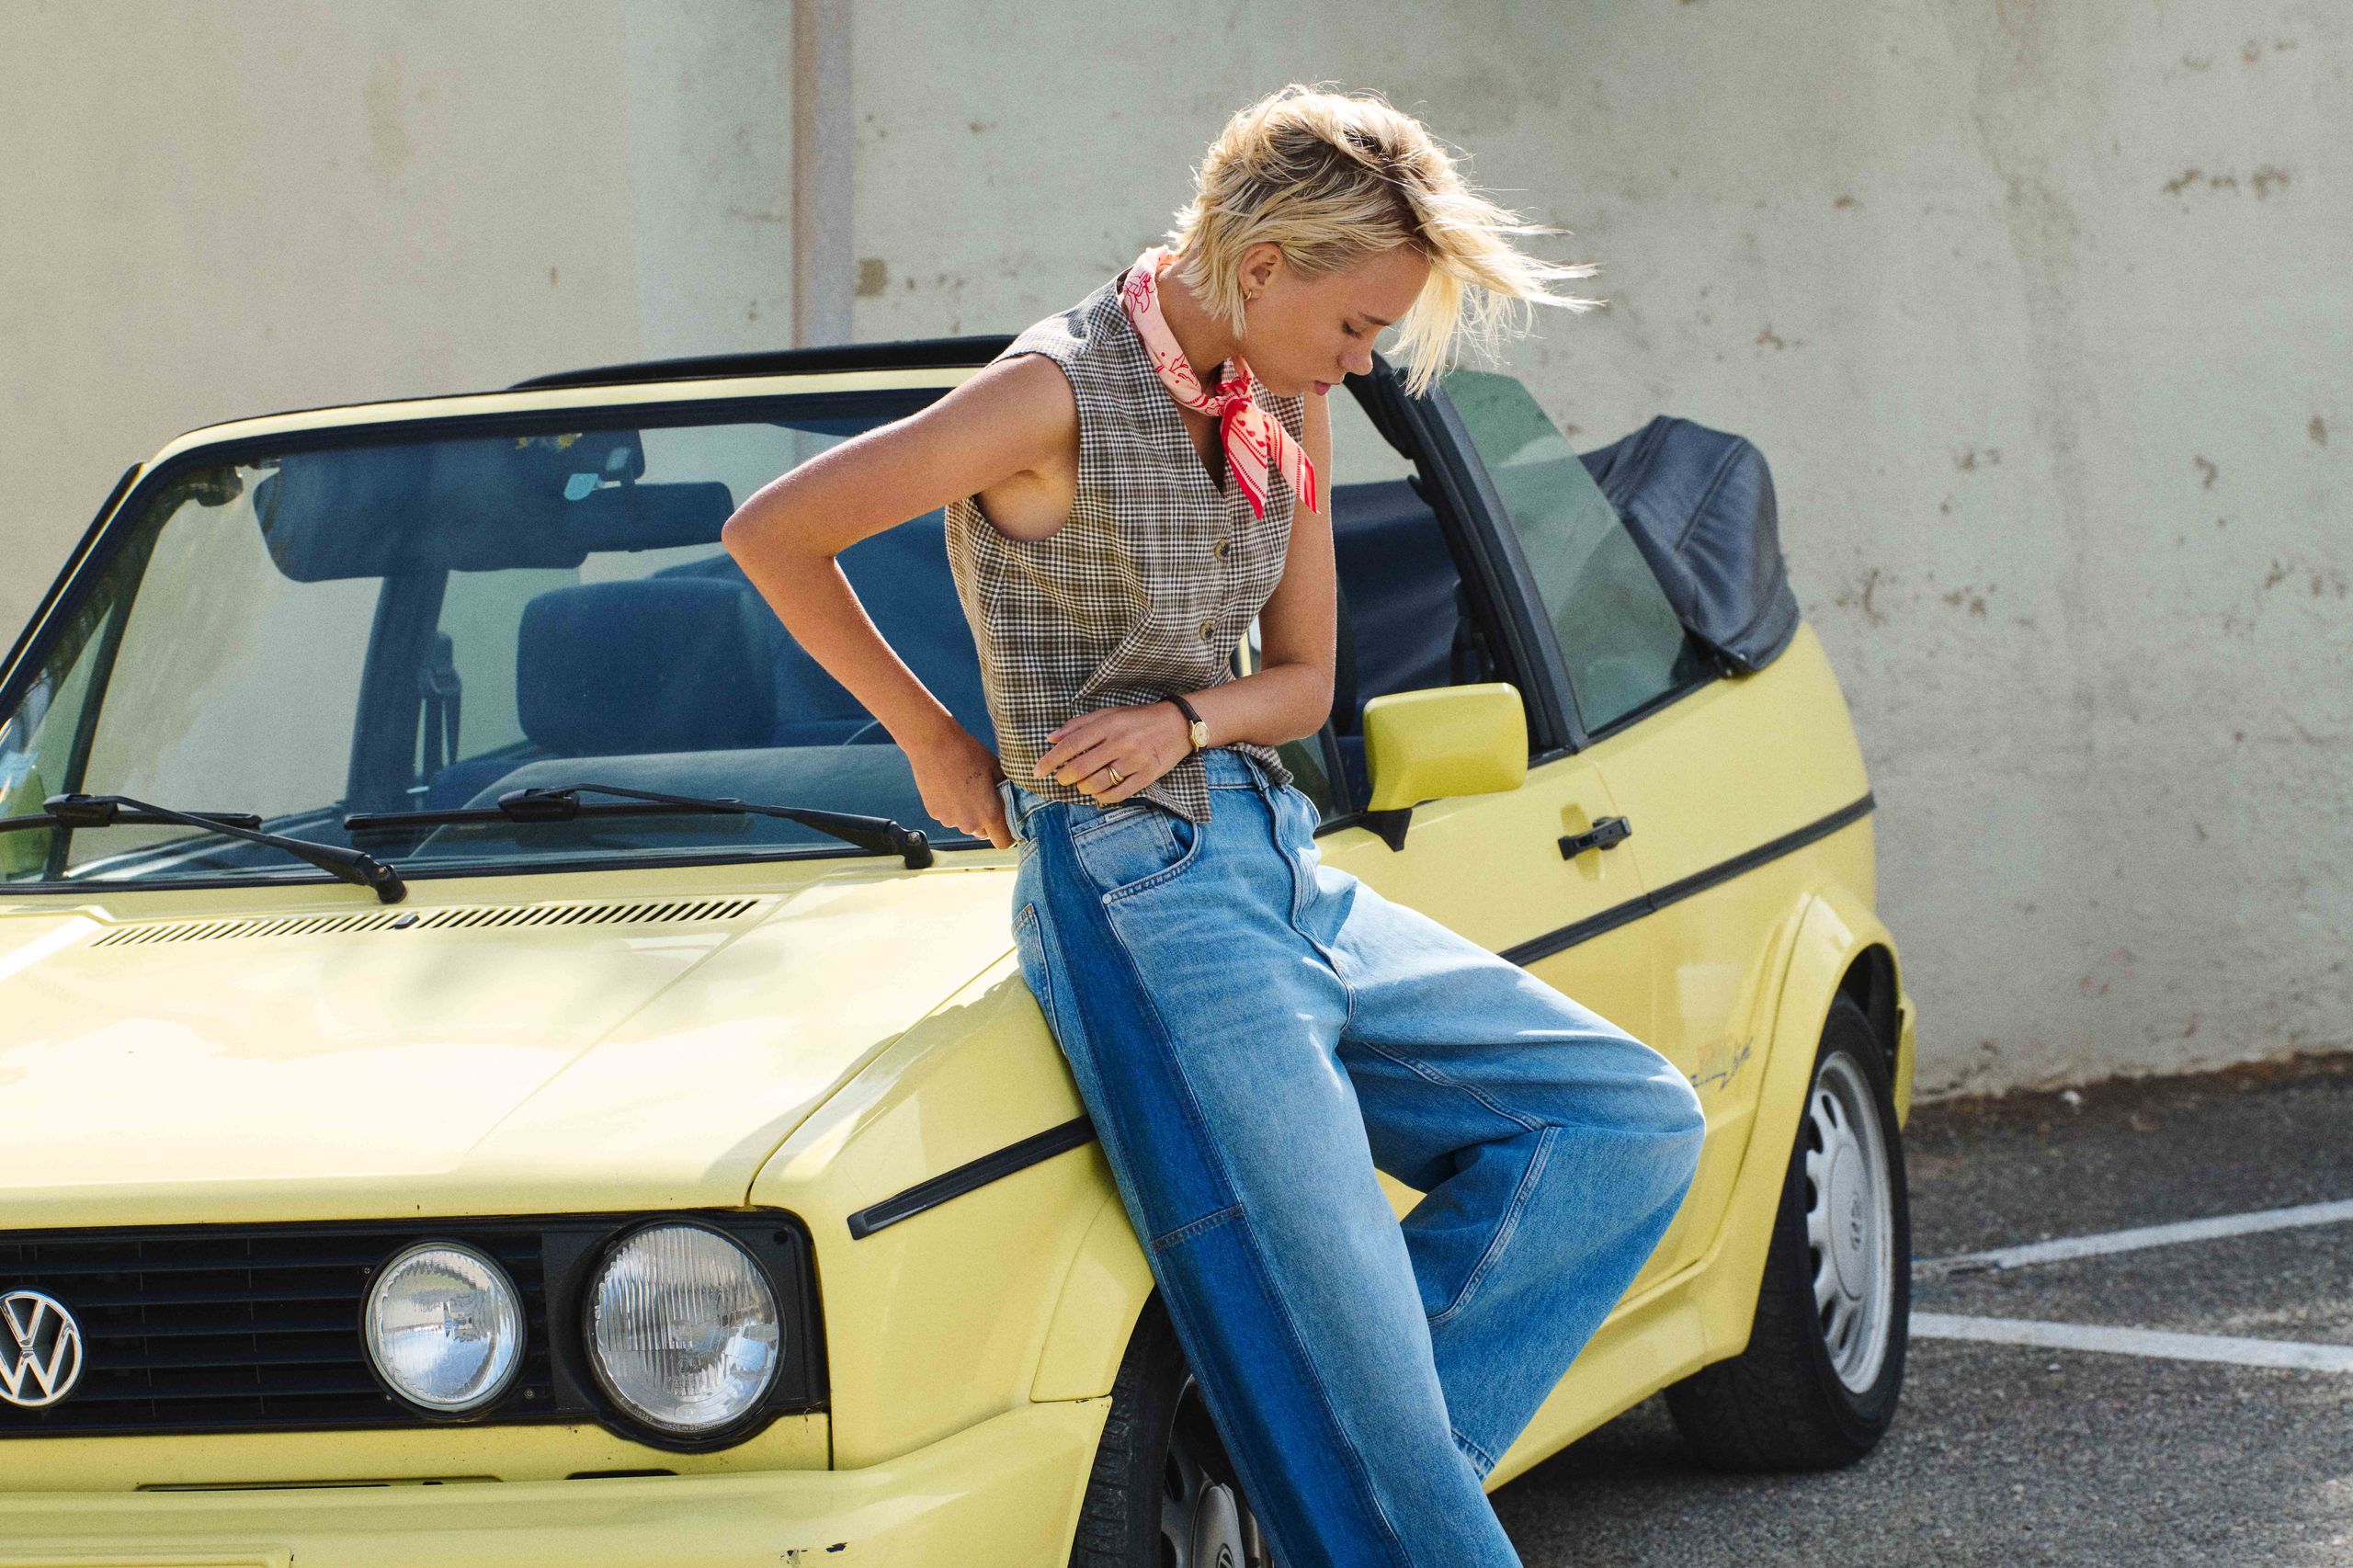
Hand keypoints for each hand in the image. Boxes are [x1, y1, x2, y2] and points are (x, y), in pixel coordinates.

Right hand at [906, 723, 1012, 847]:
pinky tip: (949, 786)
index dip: (1008, 835)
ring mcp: (949, 820)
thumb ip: (1007, 789)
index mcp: (990, 814)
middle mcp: (969, 824)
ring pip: (965, 824)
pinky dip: (951, 807)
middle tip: (983, 796)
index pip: (1004, 842)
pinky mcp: (934, 814)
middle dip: (986, 821)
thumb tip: (1015, 798)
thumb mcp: (996, 768)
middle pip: (983, 833)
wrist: (933, 744)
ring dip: (967, 813)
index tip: (1006, 822)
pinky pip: (948, 816)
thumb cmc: (968, 753)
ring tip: (964, 788)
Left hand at [1032, 701, 1190, 803]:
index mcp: (1108, 724)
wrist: (1178, 724)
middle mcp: (1120, 742)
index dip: (1050, 760)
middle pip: (1080, 768)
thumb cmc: (1138, 718)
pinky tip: (1099, 792)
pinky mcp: (1146, 776)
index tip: (1037, 771)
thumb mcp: (1109, 713)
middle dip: (1064, 777)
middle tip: (1061, 779)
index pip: (1071, 745)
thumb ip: (1078, 725)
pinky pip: (1117, 794)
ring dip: (1082, 788)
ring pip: (1096, 784)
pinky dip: (1101, 797)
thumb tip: (1050, 738)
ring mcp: (1134, 761)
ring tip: (1082, 783)